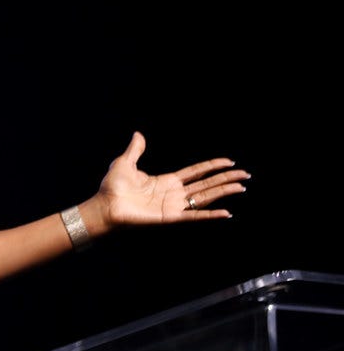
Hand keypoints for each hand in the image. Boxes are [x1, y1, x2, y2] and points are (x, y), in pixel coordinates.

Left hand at [96, 131, 249, 228]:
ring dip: (224, 192)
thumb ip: (135, 150)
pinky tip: (226, 213)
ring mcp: (173, 206)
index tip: (230, 162)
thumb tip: (139, 133)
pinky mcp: (170, 218)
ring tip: (241, 187)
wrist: (104, 206)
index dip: (212, 166)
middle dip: (226, 179)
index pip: (196, 172)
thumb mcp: (124, 163)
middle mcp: (173, 193)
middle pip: (206, 184)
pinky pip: (194, 216)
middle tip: (246, 175)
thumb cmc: (111, 188)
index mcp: (166, 181)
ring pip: (205, 197)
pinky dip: (210, 215)